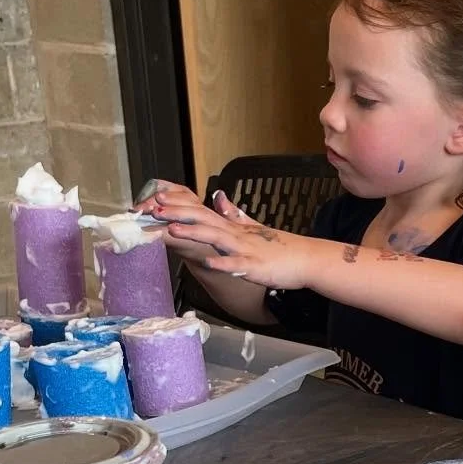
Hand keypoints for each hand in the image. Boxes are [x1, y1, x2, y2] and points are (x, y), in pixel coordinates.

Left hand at [147, 192, 316, 290]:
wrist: (307, 258)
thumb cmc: (281, 247)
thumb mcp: (254, 227)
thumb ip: (234, 213)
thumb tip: (218, 197)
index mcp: (234, 227)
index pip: (202, 212)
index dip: (179, 206)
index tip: (158, 199)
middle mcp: (237, 235)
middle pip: (204, 221)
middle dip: (178, 214)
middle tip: (155, 208)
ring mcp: (247, 249)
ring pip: (218, 238)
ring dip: (195, 233)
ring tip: (174, 230)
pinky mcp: (257, 266)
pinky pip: (238, 265)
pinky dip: (224, 263)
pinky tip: (209, 262)